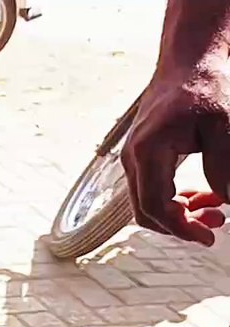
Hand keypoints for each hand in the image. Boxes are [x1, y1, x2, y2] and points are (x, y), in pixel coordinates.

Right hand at [123, 1, 229, 244]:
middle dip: (181, 226)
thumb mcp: (223, 127)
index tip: (210, 237)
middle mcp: (133, 159)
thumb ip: (224, 167)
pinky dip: (177, 200)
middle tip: (218, 225)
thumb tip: (227, 202)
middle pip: (147, 212)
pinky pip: (153, 190)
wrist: (188, 63)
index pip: (156, 206)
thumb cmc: (206, 89)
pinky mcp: (143, 157)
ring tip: (216, 210)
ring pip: (149, 204)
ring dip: (180, 214)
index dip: (181, 228)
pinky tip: (204, 194)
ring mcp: (134, 159)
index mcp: (147, 152)